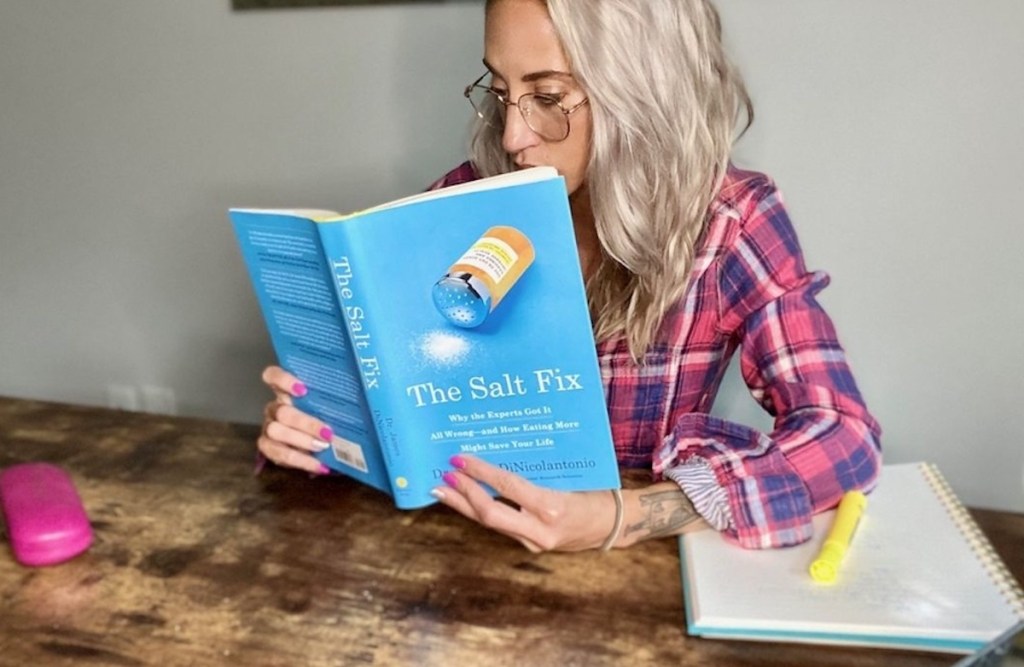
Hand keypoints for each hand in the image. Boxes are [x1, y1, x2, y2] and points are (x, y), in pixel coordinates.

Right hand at [257, 366, 332, 475]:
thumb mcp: (327, 408)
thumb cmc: (324, 419)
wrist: (316, 445)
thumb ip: (332, 401)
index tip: (303, 389)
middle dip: (305, 423)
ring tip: (323, 446)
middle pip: (282, 411)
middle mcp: (274, 408)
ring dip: (302, 441)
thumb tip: (361, 398)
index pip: (273, 376)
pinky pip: (279, 454)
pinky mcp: (268, 448)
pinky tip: (320, 465)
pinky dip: (302, 461)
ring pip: (276, 431)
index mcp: (286, 392)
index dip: (283, 380)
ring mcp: (269, 427)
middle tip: (328, 432)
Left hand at [431, 454, 617, 551]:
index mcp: (553, 508)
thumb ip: (539, 470)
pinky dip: (478, 512)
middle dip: (464, 494)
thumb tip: (503, 444)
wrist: (615, 526)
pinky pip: (500, 527)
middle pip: (490, 515)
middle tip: (444, 475)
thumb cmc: (597, 492)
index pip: (509, 488)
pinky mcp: (531, 545)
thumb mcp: (571, 477)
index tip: (460, 459)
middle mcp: (541, 530)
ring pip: (490, 524)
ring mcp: (535, 542)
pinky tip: (465, 500)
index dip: (482, 473)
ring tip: (441, 490)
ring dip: (464, 506)